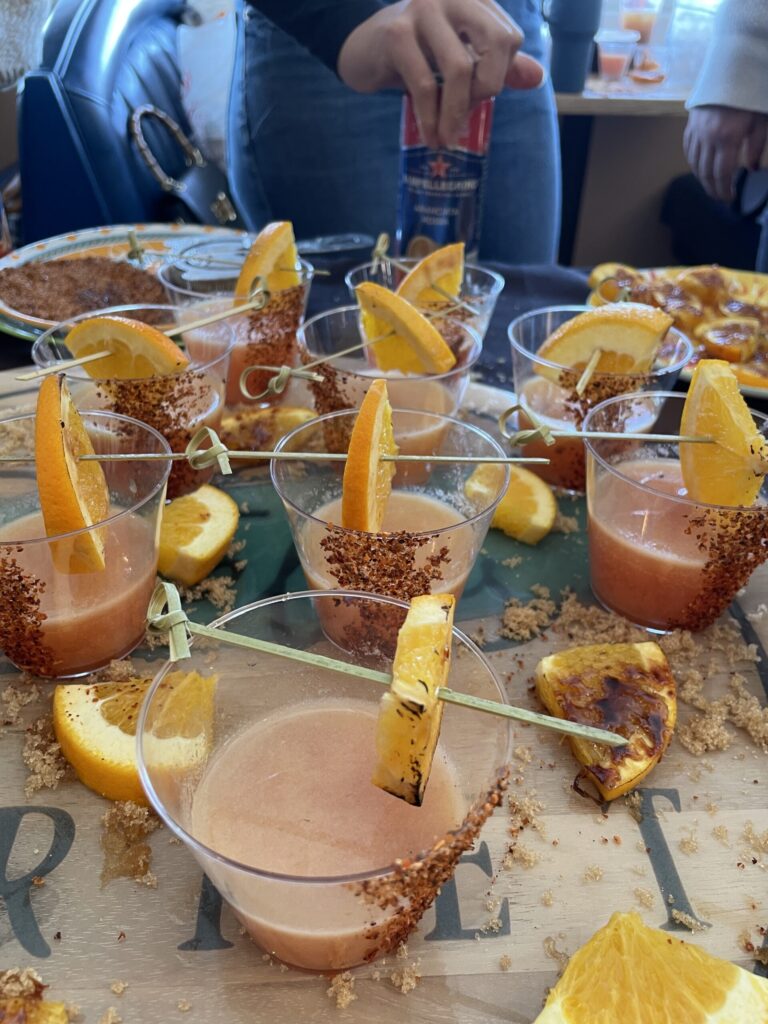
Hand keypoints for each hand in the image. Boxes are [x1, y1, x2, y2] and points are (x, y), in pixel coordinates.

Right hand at [337, 0, 543, 148]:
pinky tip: (430, 136)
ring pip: (459, 69)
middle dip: (488, 89)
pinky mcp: (396, 33)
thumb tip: (538, 77)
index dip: (499, 75)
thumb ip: (499, 64)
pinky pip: (425, 84)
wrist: (363, 50)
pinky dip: (430, 118)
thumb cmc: (418, 54)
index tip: (478, 98)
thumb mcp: (461, 57)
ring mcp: (423, 9)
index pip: (509, 38)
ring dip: (455, 114)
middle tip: (468, 117)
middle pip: (497, 43)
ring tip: (445, 139)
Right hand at [684, 105, 767, 202]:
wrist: (732, 69)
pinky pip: (688, 150)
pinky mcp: (690, 125)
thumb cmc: (750, 96)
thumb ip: (756, 146)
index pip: (723, 174)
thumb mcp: (761, 120)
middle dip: (712, 188)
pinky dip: (692, 162)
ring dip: (701, 178)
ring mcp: (696, 132)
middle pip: (706, 173)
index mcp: (727, 138)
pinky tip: (698, 168)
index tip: (729, 198)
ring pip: (694, 164)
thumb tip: (751, 169)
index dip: (724, 189)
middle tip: (719, 197)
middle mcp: (708, 138)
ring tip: (709, 186)